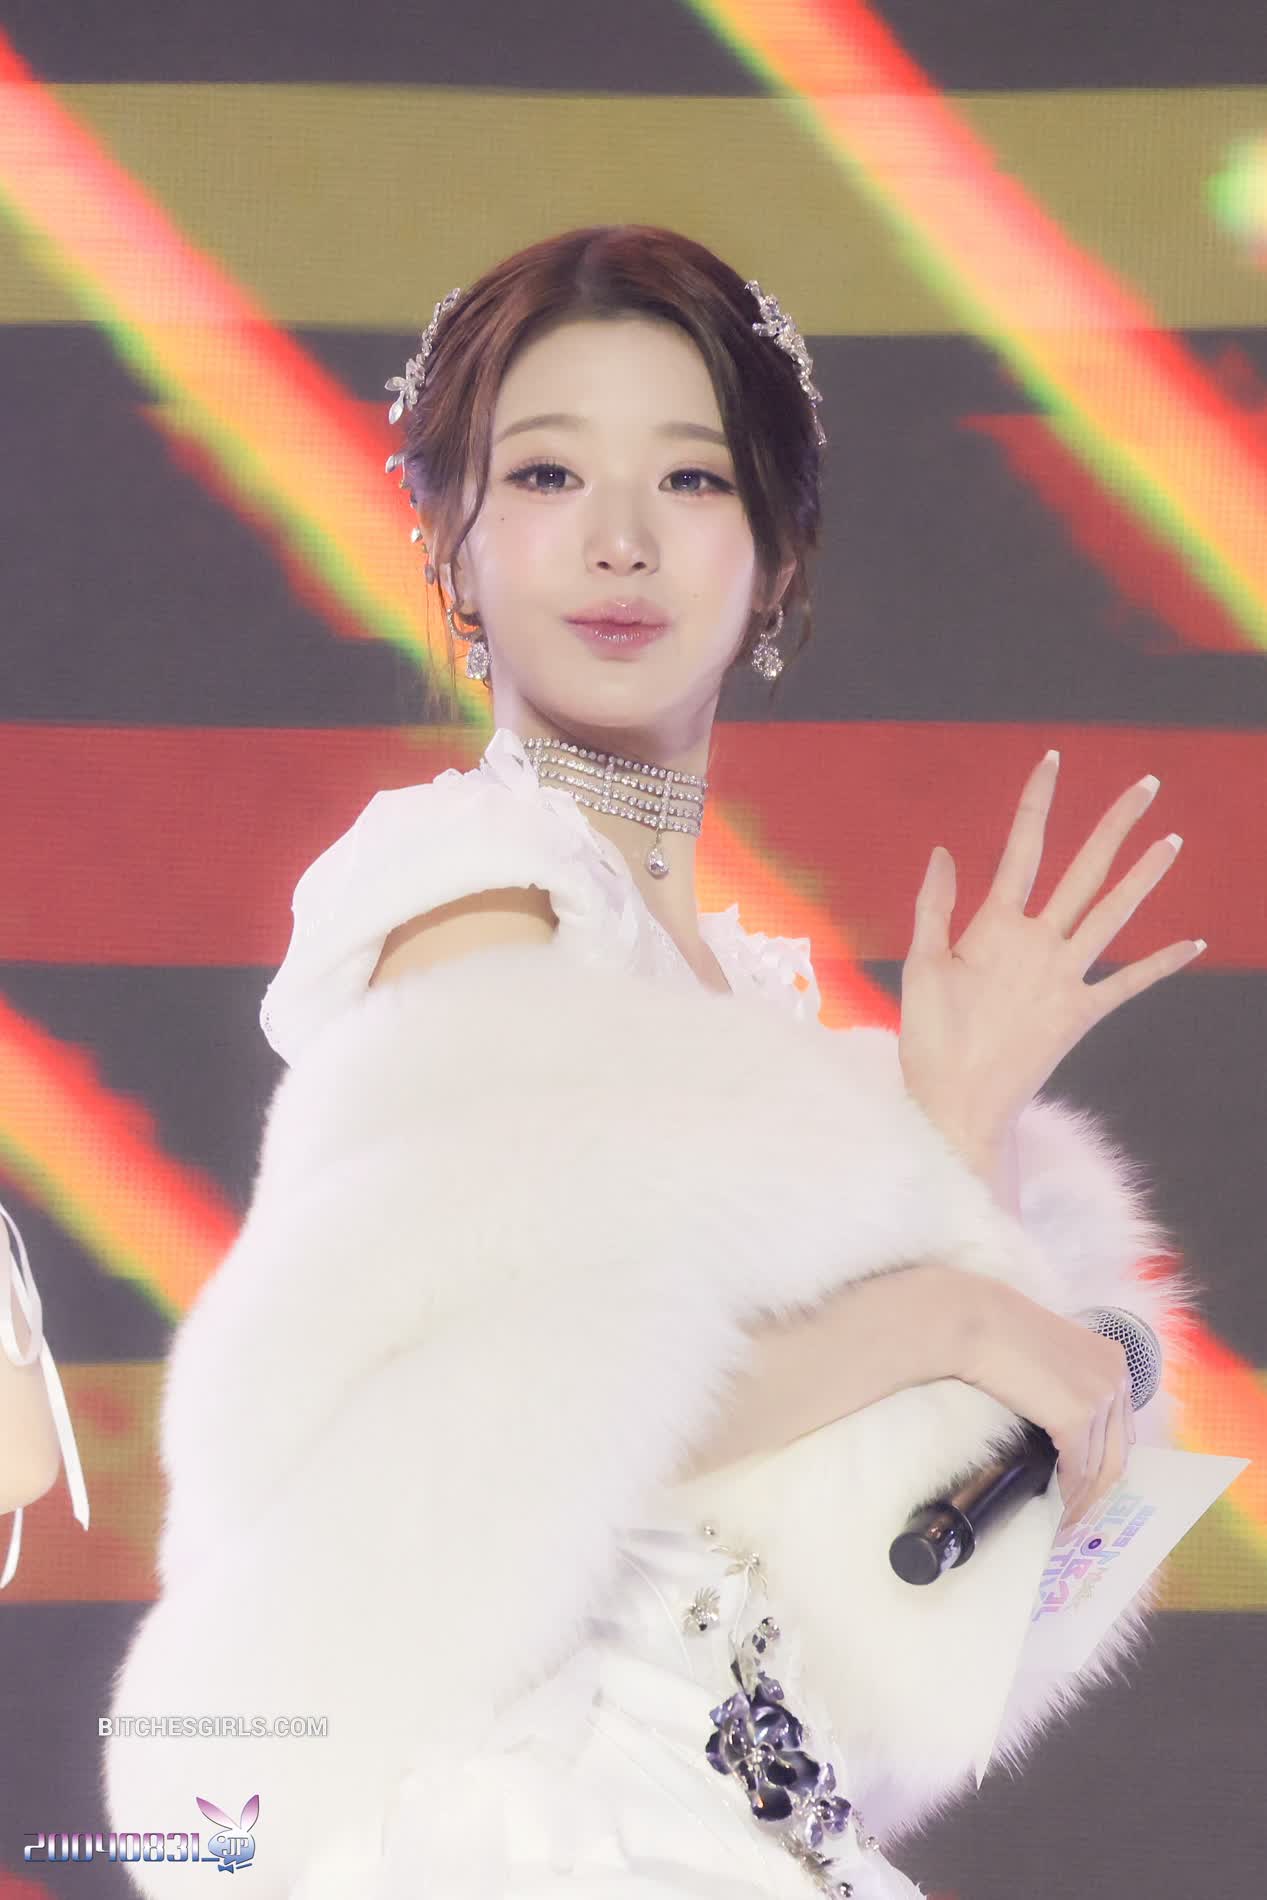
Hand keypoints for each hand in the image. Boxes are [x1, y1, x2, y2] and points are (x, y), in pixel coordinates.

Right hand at [899, 751, 1203, 1169]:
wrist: (960, 1105)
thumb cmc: (932, 1039)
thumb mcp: (920, 967)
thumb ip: (933, 907)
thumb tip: (943, 853)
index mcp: (995, 927)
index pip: (1021, 849)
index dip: (1037, 802)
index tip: (1053, 761)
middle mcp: (1039, 944)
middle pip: (1086, 870)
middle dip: (1117, 824)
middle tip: (1147, 784)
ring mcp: (1066, 978)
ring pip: (1114, 914)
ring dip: (1145, 876)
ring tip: (1172, 840)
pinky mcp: (1082, 1013)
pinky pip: (1130, 983)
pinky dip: (1161, 963)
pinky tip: (1193, 943)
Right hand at [955, 1275, 1136, 1532]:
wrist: (975, 1322)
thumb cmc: (1000, 1330)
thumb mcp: (1051, 1354)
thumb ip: (1070, 1382)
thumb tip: (1067, 1427)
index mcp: (1113, 1359)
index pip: (1120, 1426)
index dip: (1108, 1462)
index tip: (1093, 1487)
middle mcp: (1116, 1377)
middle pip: (1118, 1452)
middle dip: (1101, 1489)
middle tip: (1083, 1514)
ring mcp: (1099, 1397)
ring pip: (1099, 1466)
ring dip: (1083, 1497)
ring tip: (1068, 1519)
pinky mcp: (1075, 1416)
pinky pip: (1077, 1467)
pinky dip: (1069, 1491)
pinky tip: (1058, 1506)